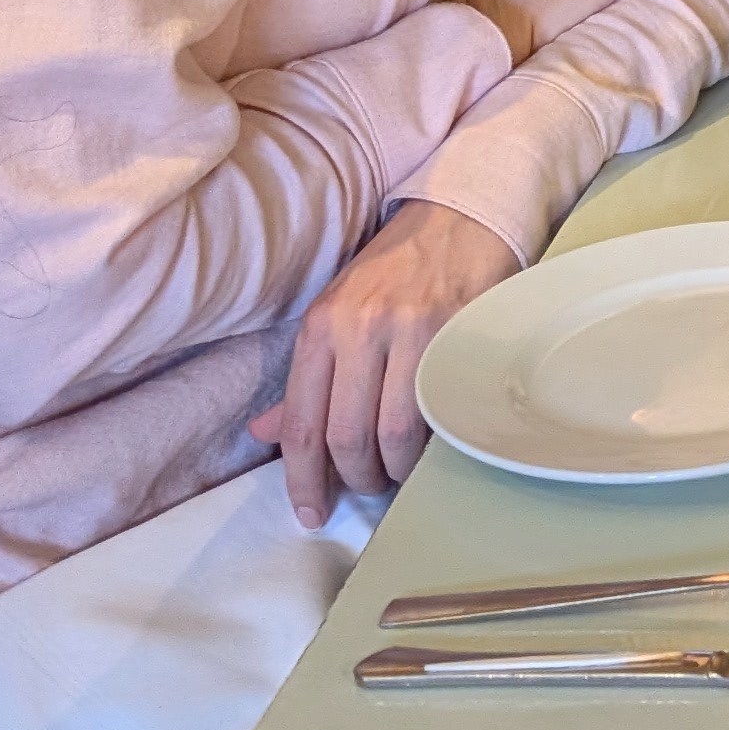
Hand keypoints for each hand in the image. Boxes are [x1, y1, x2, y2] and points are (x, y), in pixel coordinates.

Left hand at [252, 201, 516, 523]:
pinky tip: (433, 450)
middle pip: (348, 435)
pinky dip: (434, 443)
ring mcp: (412, 331)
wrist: (461, 217)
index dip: (303, 478)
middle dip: (356, 478)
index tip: (309, 512)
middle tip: (366, 489)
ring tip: (400, 472)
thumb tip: (267, 434)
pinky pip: (440, 409)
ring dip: (397, 469)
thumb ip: (308, 377)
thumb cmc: (397, 269)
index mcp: (321, 325)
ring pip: (395, 431)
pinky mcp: (457, 333)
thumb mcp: (337, 312)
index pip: (302, 421)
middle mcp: (360, 328)